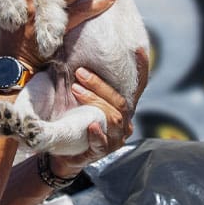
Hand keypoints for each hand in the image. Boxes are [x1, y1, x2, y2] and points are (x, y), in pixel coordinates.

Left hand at [48, 50, 148, 177]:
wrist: (62, 155)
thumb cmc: (74, 123)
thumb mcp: (81, 101)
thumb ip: (85, 85)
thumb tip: (75, 58)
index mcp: (122, 109)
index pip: (137, 88)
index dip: (141, 70)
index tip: (138, 49)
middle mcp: (124, 123)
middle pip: (120, 101)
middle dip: (100, 85)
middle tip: (80, 72)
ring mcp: (115, 139)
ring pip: (113, 117)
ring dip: (95, 101)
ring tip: (76, 90)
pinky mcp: (101, 153)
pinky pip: (102, 143)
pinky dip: (97, 133)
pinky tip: (90, 125)